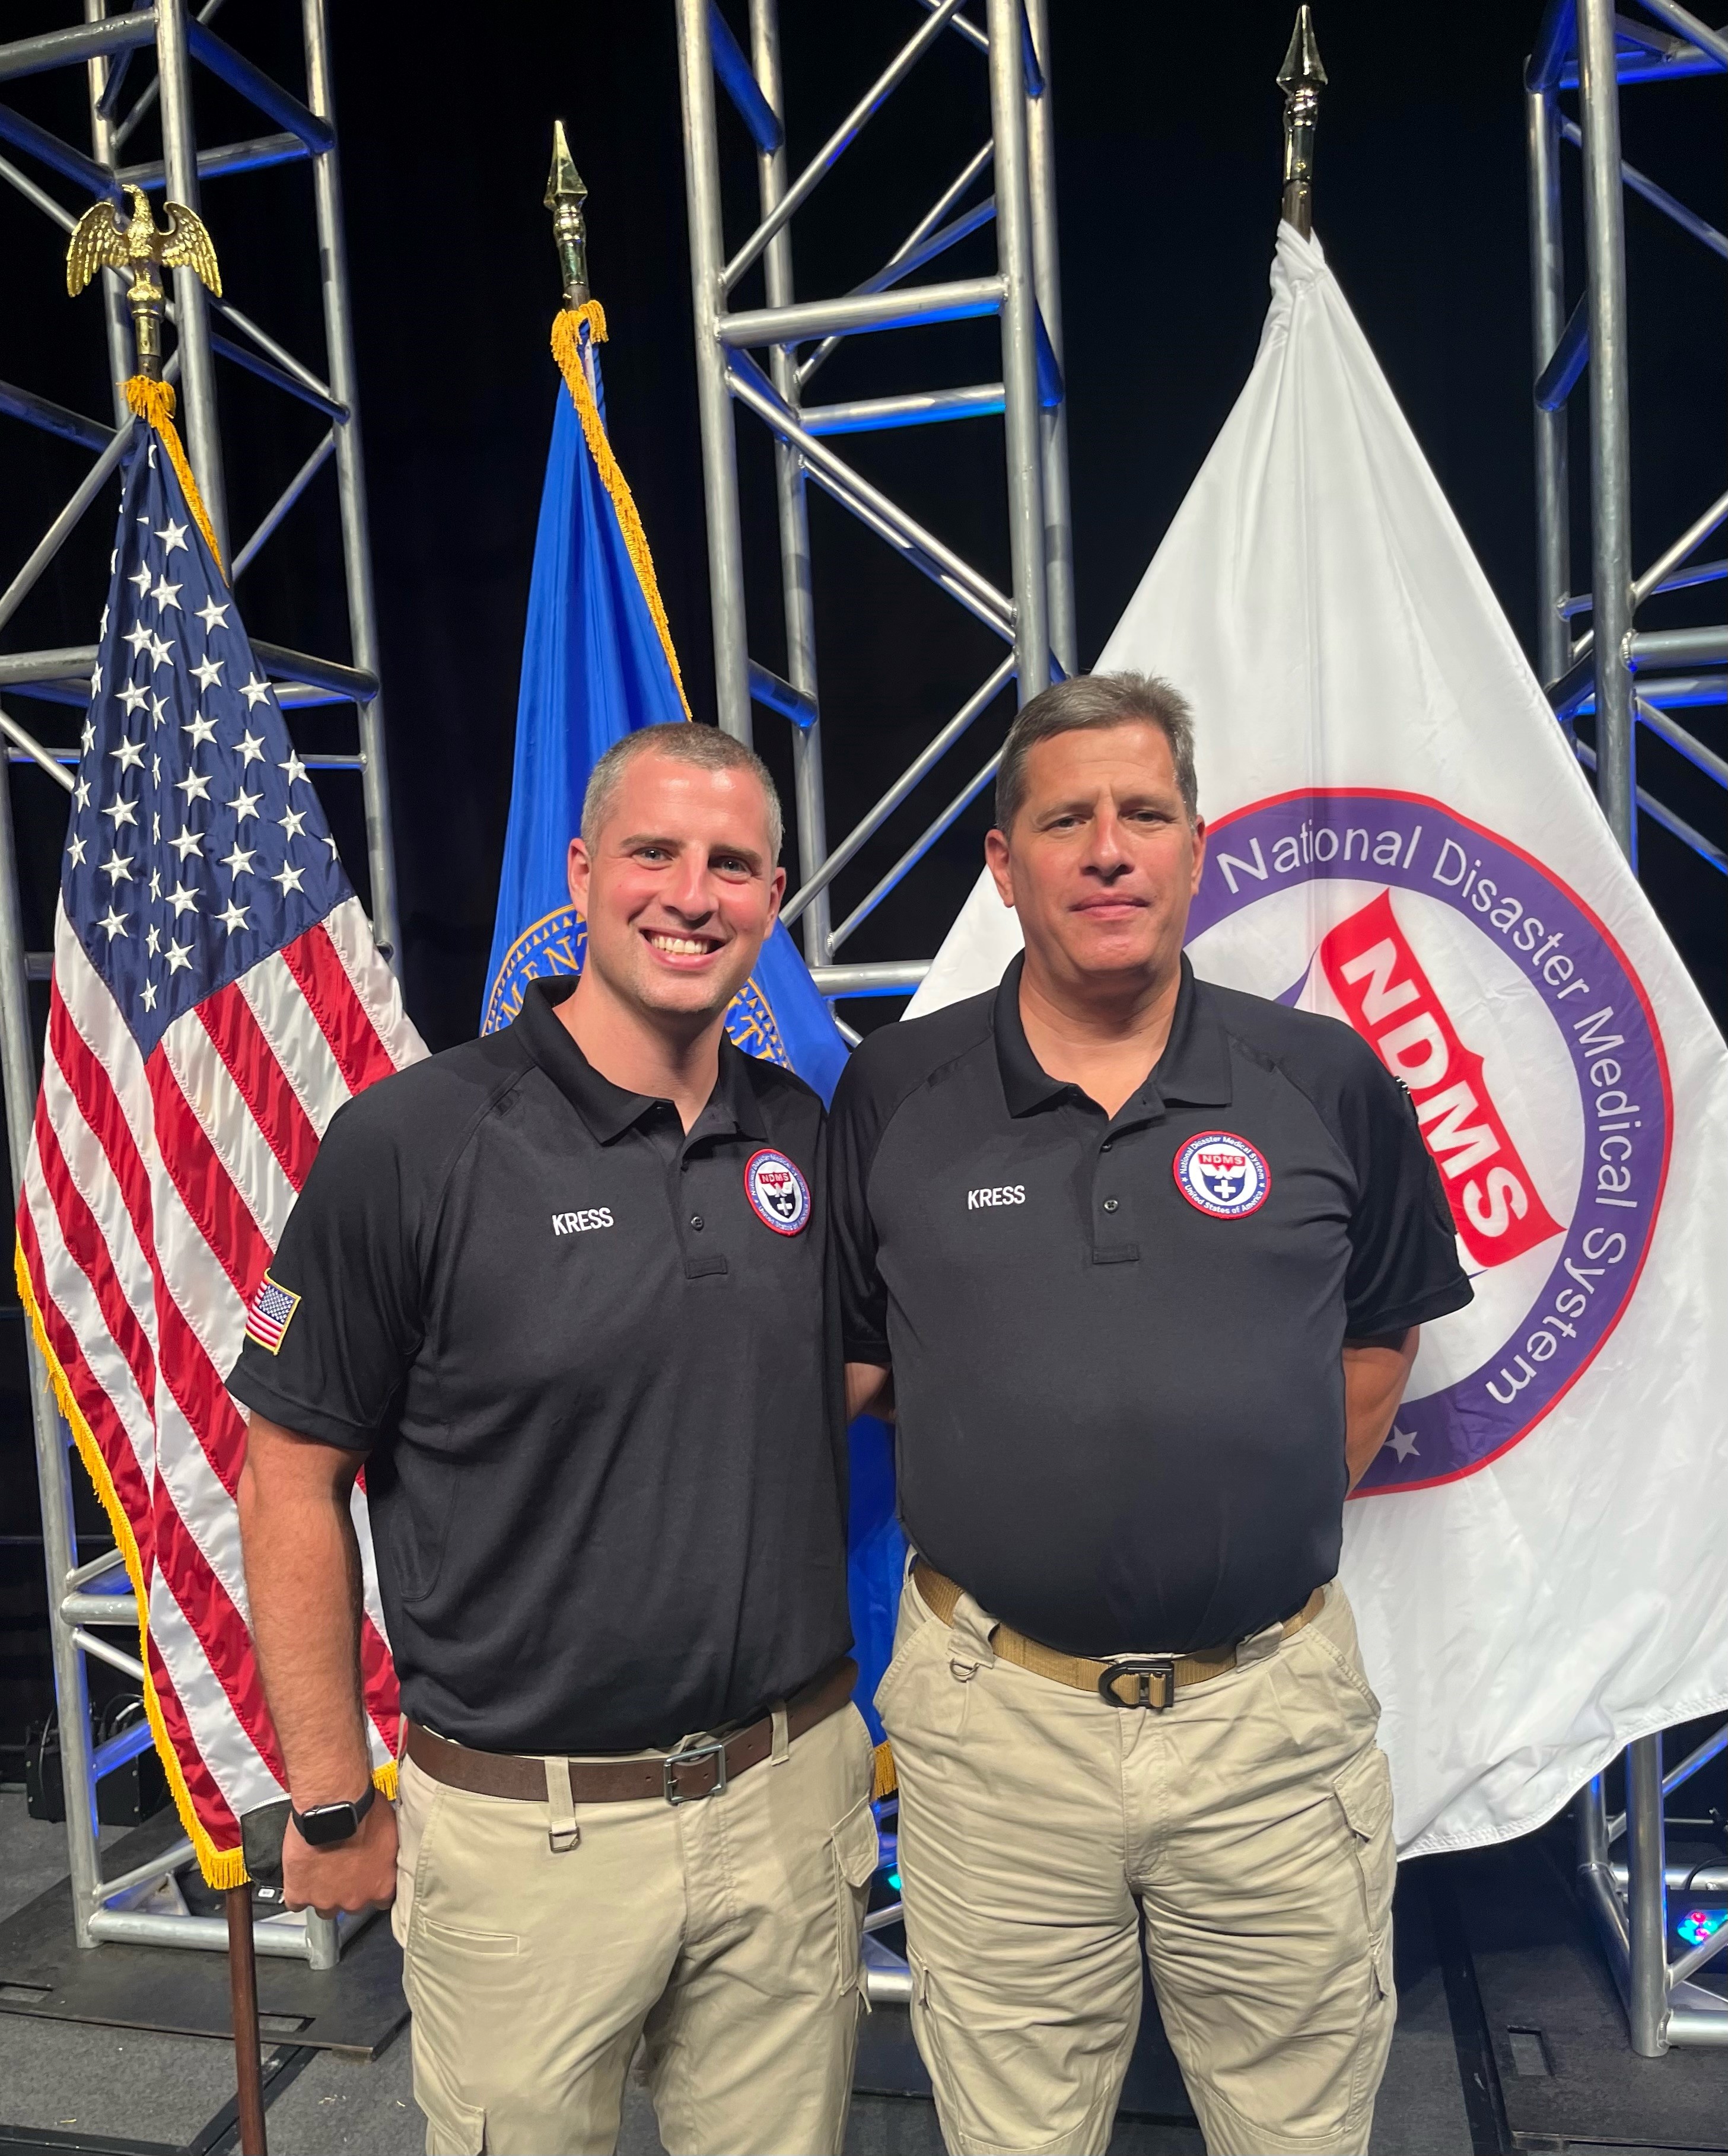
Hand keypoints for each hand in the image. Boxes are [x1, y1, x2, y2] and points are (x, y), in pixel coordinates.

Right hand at [282, 1790, 397, 1915]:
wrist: (334, 1805)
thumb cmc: (364, 1812)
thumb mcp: (390, 1832)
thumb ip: (387, 1853)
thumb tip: (386, 1853)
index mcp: (381, 1885)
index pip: (381, 1900)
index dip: (372, 1887)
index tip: (367, 1877)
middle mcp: (355, 1899)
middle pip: (351, 1905)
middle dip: (347, 1889)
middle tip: (342, 1868)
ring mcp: (326, 1899)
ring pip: (324, 1908)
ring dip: (323, 1892)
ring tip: (321, 1870)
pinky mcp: (300, 1894)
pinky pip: (296, 1902)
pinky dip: (297, 1891)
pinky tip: (301, 1876)